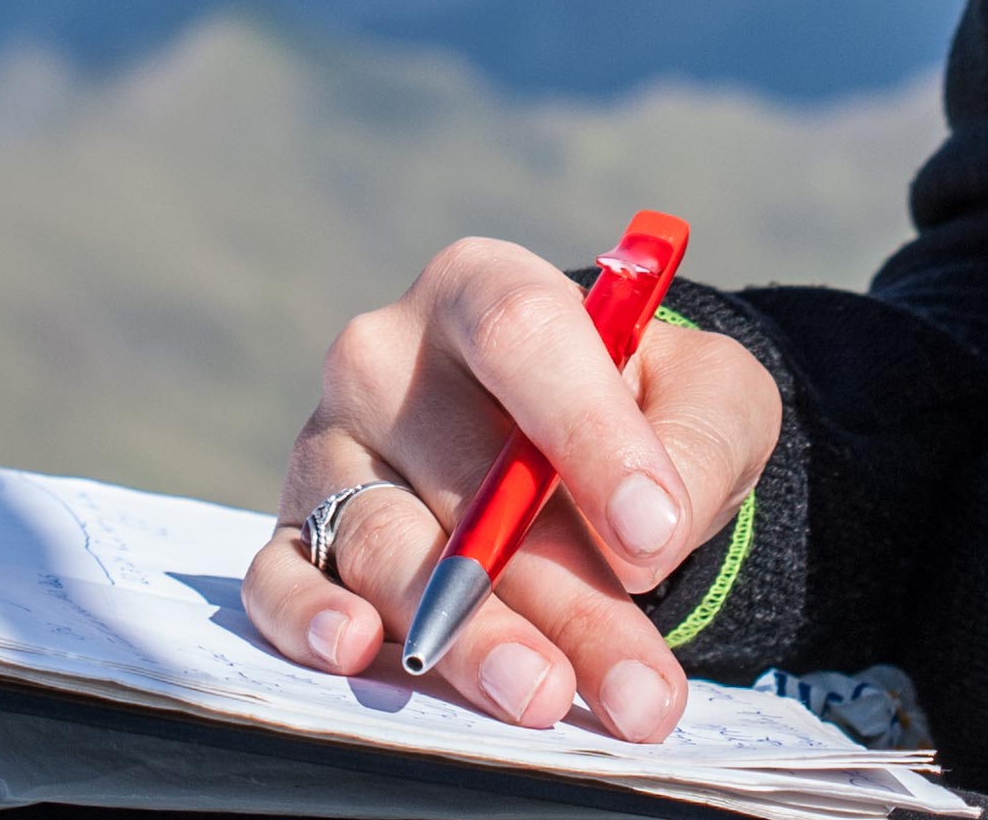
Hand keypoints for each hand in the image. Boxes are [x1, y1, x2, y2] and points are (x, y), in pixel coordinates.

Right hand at [242, 238, 780, 741]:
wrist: (580, 464)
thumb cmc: (645, 417)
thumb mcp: (710, 401)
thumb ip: (698, 445)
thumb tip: (642, 541)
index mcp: (482, 290)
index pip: (520, 337)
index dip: (588, 433)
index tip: (655, 536)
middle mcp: (383, 359)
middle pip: (462, 478)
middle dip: (563, 597)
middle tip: (637, 689)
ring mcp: (329, 448)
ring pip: (383, 544)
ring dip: (468, 637)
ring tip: (542, 698)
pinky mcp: (296, 534)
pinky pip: (277, 579)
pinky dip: (307, 619)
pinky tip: (356, 651)